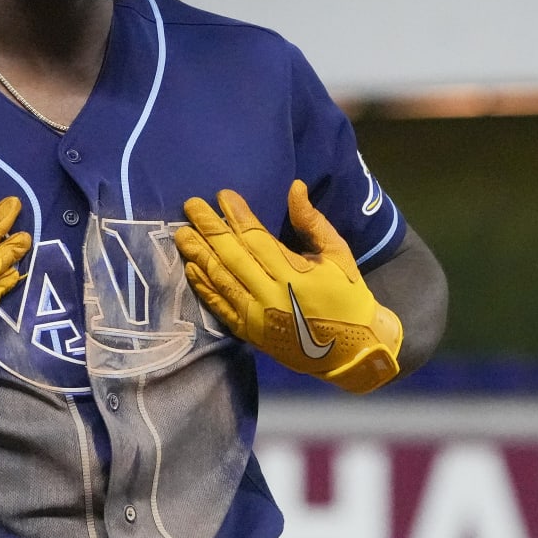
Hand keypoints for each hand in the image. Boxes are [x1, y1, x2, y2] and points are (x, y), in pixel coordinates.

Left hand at [174, 180, 402, 393]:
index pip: (257, 238)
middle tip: (191, 205)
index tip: (222, 195)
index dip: (237, 216)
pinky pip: (221, 307)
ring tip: (182, 233)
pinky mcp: (250, 333)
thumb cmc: (348, 296)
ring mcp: (258, 317)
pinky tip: (191, 269)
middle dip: (210, 228)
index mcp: (296, 275)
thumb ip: (313, 222)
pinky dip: (205, 288)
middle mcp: (271, 295)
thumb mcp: (339, 254)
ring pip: (221, 280)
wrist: (355, 350)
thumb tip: (294, 187)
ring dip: (199, 255)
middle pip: (232, 256)